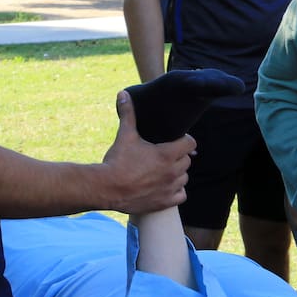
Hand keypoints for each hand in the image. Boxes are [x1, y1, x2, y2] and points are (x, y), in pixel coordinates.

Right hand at [101, 91, 193, 213]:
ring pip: (184, 178)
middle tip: (165, 154)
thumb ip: (128, 114)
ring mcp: (169, 188)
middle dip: (178, 156)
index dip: (184, 139)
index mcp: (167, 154)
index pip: (190, 143)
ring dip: (177, 173)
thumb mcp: (125, 135)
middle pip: (187, 160)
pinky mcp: (164, 202)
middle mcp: (173, 172)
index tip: (176, 139)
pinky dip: (176, 191)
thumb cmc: (117, 161)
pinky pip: (181, 196)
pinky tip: (165, 186)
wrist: (106, 188)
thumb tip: (123, 94)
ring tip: (164, 170)